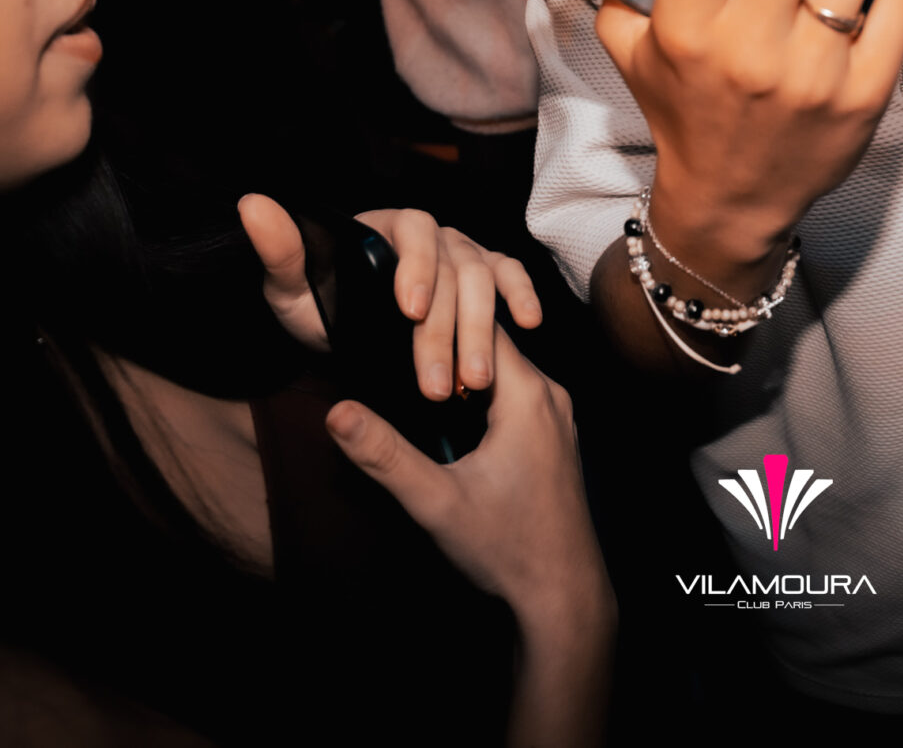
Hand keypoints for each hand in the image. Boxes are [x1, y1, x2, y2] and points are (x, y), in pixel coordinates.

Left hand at [238, 195, 542, 399]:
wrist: (348, 335)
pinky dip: (522, 296)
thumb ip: (280, 251)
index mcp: (386, 225)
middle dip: (447, 330)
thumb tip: (252, 204)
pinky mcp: (486, 275)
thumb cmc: (320, 308)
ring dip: (481, 332)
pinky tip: (528, 323)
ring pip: (484, 281)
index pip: (412, 233)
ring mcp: (462, 252)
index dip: (416, 268)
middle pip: (453, 268)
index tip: (409, 312)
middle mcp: (430, 233)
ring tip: (472, 383)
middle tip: (437, 384)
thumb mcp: (292, 289)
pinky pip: (510, 276)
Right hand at [325, 325, 610, 624]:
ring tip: (412, 368)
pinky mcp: (553, 438)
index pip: (478, 324)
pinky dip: (479, 392)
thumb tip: (338, 412)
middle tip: (393, 336)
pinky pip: (513, 394)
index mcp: (528, 395)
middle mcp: (550, 395)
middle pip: (491, 342)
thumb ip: (385, 455)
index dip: (436, 315)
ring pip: (502, 369)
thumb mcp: (436, 502)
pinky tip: (446, 411)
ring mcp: (557, 417)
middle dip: (444, 340)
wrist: (564, 594)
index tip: (395, 309)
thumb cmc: (508, 548)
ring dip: (461, 368)